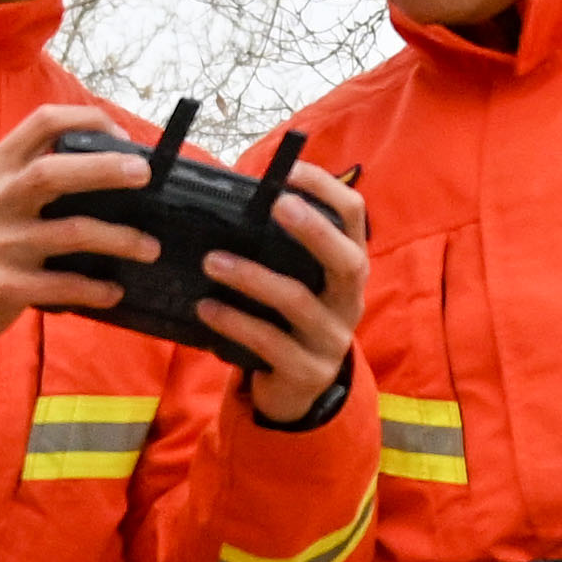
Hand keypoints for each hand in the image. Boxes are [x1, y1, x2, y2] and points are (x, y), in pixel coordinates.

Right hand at [0, 107, 152, 348]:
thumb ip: (32, 169)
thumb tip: (108, 159)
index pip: (42, 122)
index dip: (88, 121)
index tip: (123, 138)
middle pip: (54, 173)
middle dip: (105, 169)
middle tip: (145, 174)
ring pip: (70, 233)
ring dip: (118, 239)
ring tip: (149, 247)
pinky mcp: (4, 285)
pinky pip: (61, 285)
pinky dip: (93, 289)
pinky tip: (114, 290)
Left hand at [192, 158, 373, 428]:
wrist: (297, 392)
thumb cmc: (288, 321)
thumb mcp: (296, 281)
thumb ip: (279, 248)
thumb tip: (233, 197)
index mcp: (348, 270)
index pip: (354, 218)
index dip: (327, 190)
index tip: (292, 170)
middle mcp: (349, 303)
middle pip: (346, 261)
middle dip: (314, 229)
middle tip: (275, 203)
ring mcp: (331, 340)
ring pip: (298, 302)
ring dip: (252, 277)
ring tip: (211, 261)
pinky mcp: (306, 372)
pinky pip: (269, 343)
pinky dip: (234, 322)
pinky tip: (206, 307)